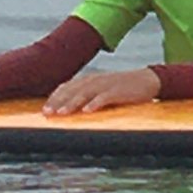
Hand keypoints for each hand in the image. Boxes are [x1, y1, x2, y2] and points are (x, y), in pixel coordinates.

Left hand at [43, 67, 161, 115]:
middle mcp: (95, 80)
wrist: (147, 80)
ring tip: (62, 113)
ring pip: (85, 93)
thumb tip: (69, 107)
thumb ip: (87, 95)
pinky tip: (88, 111)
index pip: (67, 87)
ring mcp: (107, 85)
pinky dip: (95, 103)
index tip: (44, 110)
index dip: (54, 98)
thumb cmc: (123, 88)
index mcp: (89, 79)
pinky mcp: (119, 90)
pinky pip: (105, 97)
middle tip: (47, 113)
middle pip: (72, 90)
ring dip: (72, 103)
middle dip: (58, 102)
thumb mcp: (102, 89)